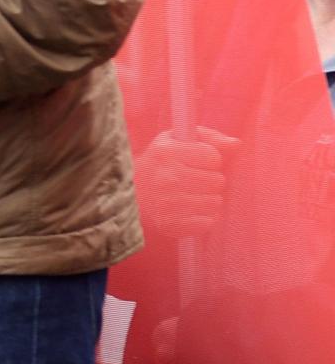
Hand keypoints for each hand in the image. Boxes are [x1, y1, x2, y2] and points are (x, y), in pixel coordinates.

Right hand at [133, 125, 241, 240]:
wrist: (126, 196)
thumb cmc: (158, 164)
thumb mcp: (175, 141)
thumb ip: (209, 138)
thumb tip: (237, 144)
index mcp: (167, 153)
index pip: (213, 156)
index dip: (208, 159)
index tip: (193, 162)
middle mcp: (167, 177)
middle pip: (218, 181)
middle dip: (209, 181)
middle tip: (191, 181)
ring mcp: (169, 203)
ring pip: (215, 202)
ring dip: (207, 200)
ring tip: (189, 196)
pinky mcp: (172, 224)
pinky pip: (208, 222)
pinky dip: (202, 219)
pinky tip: (187, 212)